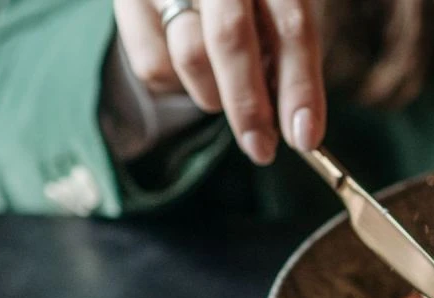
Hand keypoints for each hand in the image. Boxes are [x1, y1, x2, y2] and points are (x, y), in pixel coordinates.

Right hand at [113, 0, 325, 163]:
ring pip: (190, 56)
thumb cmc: (255, 6)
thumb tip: (295, 124)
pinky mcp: (129, 1)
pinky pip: (154, 66)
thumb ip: (289, 58)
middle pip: (230, 39)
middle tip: (261, 147)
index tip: (304, 138)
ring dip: (215, 94)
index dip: (300, 87)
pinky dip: (179, 86)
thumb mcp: (283, 18)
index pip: (292, 27)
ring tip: (226, 88)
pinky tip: (192, 70)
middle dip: (248, 105)